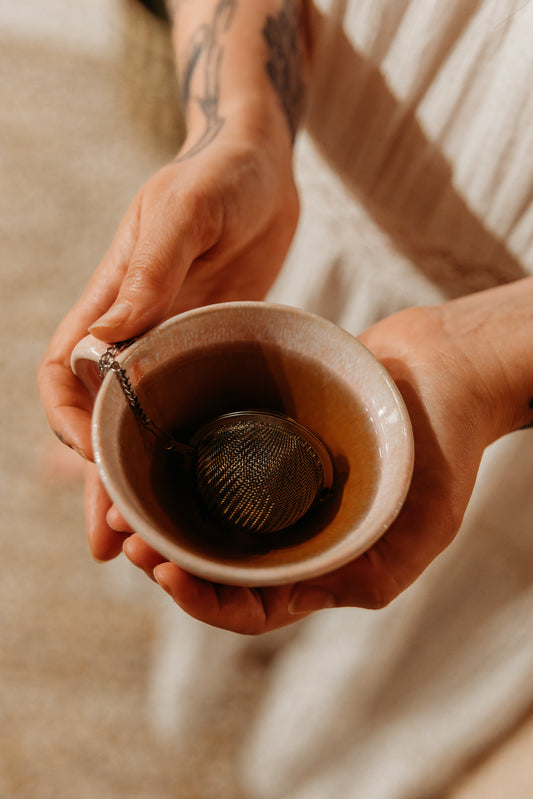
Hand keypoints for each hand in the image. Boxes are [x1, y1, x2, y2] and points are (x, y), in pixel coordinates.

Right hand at [38, 111, 298, 556]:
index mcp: (113, 302)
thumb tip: (105, 343)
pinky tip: (202, 493)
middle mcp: (135, 332)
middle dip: (100, 479)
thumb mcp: (186, 212)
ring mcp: (175, 345)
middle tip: (114, 543)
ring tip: (147, 545)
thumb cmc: (220, 173)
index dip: (68, 423)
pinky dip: (187, 454)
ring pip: (144, 427)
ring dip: (140, 482)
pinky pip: (192, 411)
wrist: (263, 163)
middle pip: (100, 419)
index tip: (94, 462)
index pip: (63, 375)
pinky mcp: (214, 349)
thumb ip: (148, 274)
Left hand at [118, 301, 502, 632]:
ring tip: (124, 508)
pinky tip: (154, 459)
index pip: (252, 606)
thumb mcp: (425, 528)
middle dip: (168, 563)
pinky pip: (217, 463)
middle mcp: (293, 530)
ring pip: (207, 517)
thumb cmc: (446, 447)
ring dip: (164, 520)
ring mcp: (277, 486)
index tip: (167, 575)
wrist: (444, 367)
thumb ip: (372, 573)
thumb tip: (302, 594)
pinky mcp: (268, 440)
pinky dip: (184, 469)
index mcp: (324, 564)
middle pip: (216, 565)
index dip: (204, 602)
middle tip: (128, 542)